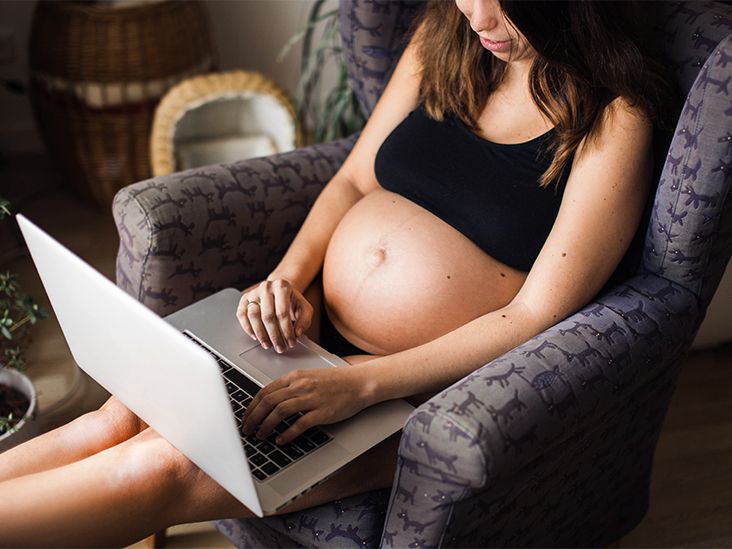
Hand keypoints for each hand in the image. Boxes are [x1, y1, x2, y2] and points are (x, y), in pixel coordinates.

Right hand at [237, 279, 313, 353]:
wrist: (280, 290)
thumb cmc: (292, 301)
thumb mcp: (305, 308)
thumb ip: (304, 320)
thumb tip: (296, 333)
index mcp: (282, 286)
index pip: (282, 312)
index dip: (287, 331)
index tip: (291, 342)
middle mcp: (266, 287)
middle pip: (267, 316)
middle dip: (274, 336)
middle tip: (280, 347)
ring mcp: (254, 292)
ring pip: (253, 315)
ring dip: (261, 334)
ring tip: (268, 345)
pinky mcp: (245, 299)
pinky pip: (242, 315)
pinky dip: (247, 328)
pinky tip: (256, 337)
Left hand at [241, 365, 372, 444]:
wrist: (359, 383)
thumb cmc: (335, 382)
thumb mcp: (309, 377)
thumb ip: (290, 386)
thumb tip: (270, 401)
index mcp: (295, 376)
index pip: (265, 391)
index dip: (251, 407)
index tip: (245, 418)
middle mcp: (301, 385)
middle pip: (268, 402)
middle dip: (253, 418)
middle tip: (247, 430)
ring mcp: (312, 398)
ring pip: (280, 412)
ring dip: (266, 426)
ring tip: (260, 436)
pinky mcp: (323, 412)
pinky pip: (299, 424)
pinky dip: (287, 434)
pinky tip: (281, 440)